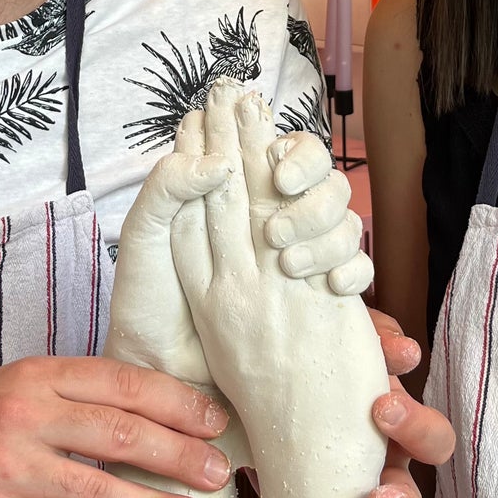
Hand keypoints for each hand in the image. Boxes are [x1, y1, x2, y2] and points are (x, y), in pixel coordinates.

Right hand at [0, 355, 232, 497]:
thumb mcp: (24, 386)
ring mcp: (6, 472)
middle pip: (119, 435)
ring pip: (95, 492)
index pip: (123, 385)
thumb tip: (165, 414)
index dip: (177, 403)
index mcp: (41, 378)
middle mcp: (24, 418)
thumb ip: (82, 396)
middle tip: (218, 473)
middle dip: (178, 455)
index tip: (216, 422)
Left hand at [103, 95, 372, 497]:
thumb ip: (168, 189)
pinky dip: (349, 274)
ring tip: (289, 263)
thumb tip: (216, 162)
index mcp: (222, 205)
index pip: (256, 153)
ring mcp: (293, 260)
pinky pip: (353, 271)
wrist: (168, 374)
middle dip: (302, 175)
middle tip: (279, 200)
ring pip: (338, 217)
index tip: (256, 123)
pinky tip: (331, 288)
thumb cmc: (149, 306)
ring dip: (323, 228)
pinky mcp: (314, 297)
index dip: (260, 136)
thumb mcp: (143, 241)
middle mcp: (263, 225)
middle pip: (307, 178)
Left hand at [255, 308, 455, 497]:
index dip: (414, 427)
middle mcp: (377, 468)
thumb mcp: (341, 336)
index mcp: (394, 428)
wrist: (256, 368)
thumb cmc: (316, 353)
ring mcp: (341, 496)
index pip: (430, 438)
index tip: (381, 406)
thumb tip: (401, 350)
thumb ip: (371, 335)